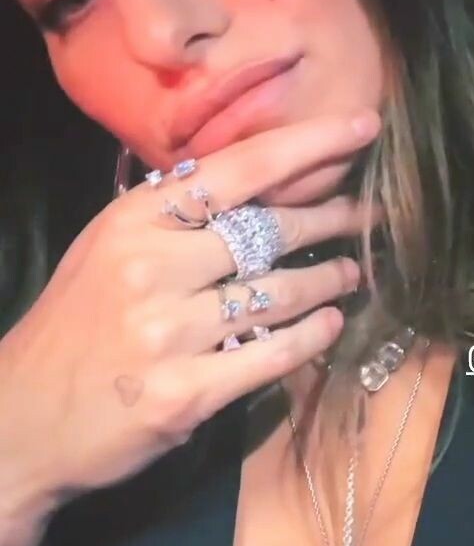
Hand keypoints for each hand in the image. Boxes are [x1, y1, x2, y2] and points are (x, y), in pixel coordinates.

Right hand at [0, 110, 381, 524]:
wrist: (21, 420)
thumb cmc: (74, 325)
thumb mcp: (107, 247)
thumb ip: (173, 214)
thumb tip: (255, 178)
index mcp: (134, 220)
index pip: (238, 167)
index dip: (309, 144)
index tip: (363, 125)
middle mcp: (152, 267)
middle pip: (269, 229)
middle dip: (332, 217)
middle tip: (368, 215)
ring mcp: (169, 333)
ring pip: (280, 293)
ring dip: (329, 279)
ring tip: (353, 271)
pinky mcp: (187, 394)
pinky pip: (273, 355)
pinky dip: (312, 336)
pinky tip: (331, 324)